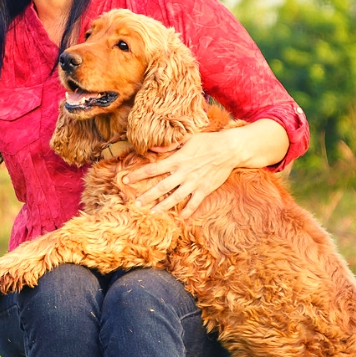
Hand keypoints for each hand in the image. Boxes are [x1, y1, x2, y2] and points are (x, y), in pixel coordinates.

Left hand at [122, 132, 238, 219]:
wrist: (229, 149)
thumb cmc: (207, 141)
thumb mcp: (187, 139)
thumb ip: (169, 145)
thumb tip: (152, 148)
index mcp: (176, 160)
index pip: (152, 169)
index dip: (137, 174)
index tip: (126, 180)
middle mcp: (183, 173)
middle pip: (161, 187)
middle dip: (147, 196)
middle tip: (136, 204)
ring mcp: (194, 183)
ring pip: (175, 198)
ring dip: (163, 206)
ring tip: (152, 213)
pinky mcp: (205, 189)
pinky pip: (194, 203)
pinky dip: (188, 211)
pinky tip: (181, 217)